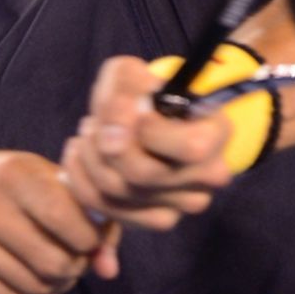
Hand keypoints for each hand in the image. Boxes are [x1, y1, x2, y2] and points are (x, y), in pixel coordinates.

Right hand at [0, 150, 120, 293]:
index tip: (91, 241)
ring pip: (33, 286)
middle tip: (76, 262)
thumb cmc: (17, 189)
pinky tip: (38, 289)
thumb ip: (92, 220)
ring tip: (58, 275)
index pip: (63, 216)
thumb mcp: (51, 184)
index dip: (89, 239)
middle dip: (75, 269)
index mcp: (11, 172)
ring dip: (56, 288)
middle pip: (52, 260)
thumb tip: (110, 271)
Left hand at [60, 55, 233, 230]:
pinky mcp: (152, 219)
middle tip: (94, 121)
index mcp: (215, 136)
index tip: (129, 108)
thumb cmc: (146, 95)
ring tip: (88, 131)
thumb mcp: (136, 74)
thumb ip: (128, 82)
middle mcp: (206, 178)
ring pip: (119, 192)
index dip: (151, 130)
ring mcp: (181, 205)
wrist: (149, 121)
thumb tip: (120, 115)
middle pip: (143, 174)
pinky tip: (79, 153)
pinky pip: (104, 207)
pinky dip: (80, 177)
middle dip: (107, 142)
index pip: (191, 148)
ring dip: (90, 157)